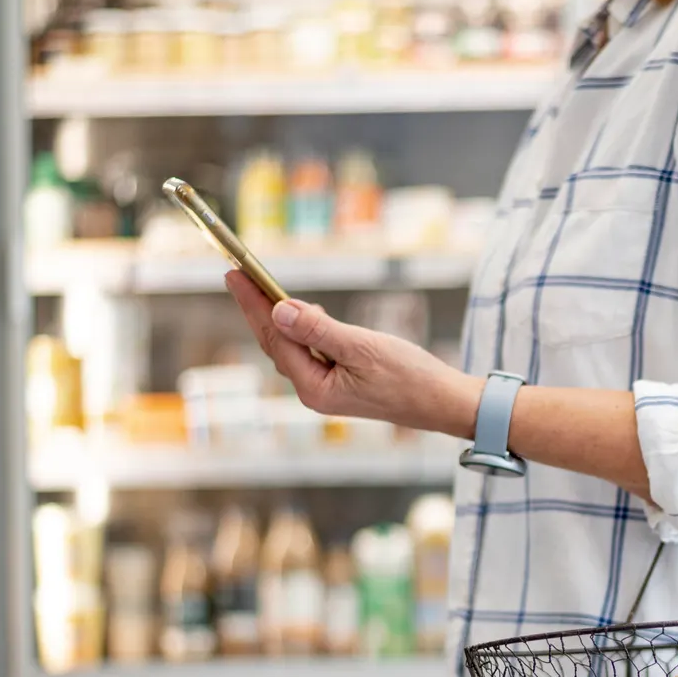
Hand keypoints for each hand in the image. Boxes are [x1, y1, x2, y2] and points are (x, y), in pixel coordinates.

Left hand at [226, 271, 480, 437]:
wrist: (443, 402)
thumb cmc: (410, 377)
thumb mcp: (362, 348)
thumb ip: (318, 330)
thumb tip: (280, 310)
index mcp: (314, 388)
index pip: (274, 337)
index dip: (252, 303)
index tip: (234, 273)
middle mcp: (313, 392)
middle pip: (276, 343)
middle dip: (258, 308)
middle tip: (239, 274)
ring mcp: (326, 389)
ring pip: (291, 348)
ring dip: (280, 318)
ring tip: (265, 288)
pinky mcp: (340, 383)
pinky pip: (309, 353)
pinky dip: (303, 330)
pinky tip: (307, 315)